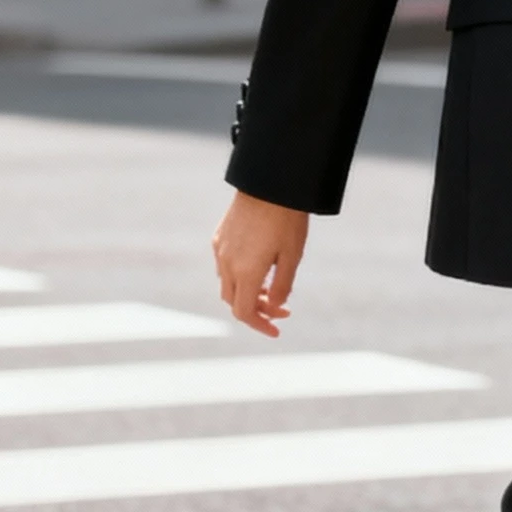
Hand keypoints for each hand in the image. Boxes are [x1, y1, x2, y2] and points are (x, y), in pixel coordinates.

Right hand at [212, 191, 308, 336]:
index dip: (260, 325)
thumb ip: (283, 285)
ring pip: (228, 285)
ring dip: (248, 294)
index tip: (277, 329)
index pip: (245, 313)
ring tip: (272, 288)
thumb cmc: (286, 218)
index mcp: (246, 272)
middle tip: (281, 309)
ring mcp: (220, 250)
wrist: (269, 182)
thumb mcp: (292, 255)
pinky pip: (224, 266)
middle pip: (235, 302)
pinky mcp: (219, 237)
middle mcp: (227, 264)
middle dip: (257, 311)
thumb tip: (277, 305)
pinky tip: (257, 268)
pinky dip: (239, 277)